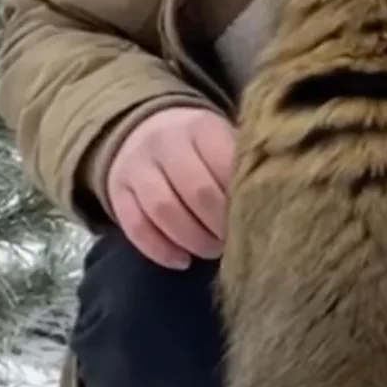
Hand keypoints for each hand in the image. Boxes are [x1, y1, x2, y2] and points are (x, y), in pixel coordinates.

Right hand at [106, 107, 236, 269]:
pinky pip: (136, 226)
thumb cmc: (199, 145)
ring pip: (163, 210)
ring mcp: (137, 166)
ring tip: (212, 250)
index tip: (252, 218)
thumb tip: (268, 205)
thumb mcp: (222, 140)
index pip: (223, 165)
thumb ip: (239, 166)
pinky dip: (161, 250)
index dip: (239, 199)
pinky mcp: (117, 192)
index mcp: (200, 126)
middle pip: (196, 190)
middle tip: (233, 241)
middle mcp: (165, 141)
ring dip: (192, 240)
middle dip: (219, 225)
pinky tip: (183, 261)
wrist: (144, 129)